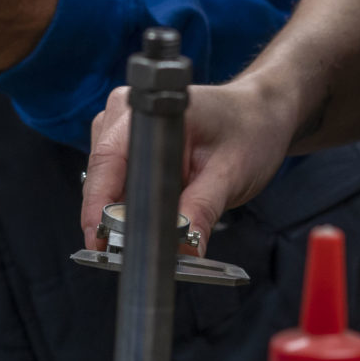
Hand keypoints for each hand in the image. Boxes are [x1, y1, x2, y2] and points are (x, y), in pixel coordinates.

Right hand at [80, 76, 299, 254]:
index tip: (104, 244)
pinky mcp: (128, 143)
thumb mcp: (231, 175)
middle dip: (115, 217)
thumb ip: (201, 210)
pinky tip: (160, 213)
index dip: (99, 207)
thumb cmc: (249, 131)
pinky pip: (118, 182)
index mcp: (150, 109)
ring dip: (126, 212)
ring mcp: (122, 126)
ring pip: (106, 184)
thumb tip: (182, 250)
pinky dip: (134, 204)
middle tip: (144, 250)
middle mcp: (126, 112)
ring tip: (161, 230)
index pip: (106, 162)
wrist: (259, 116)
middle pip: (100, 176)